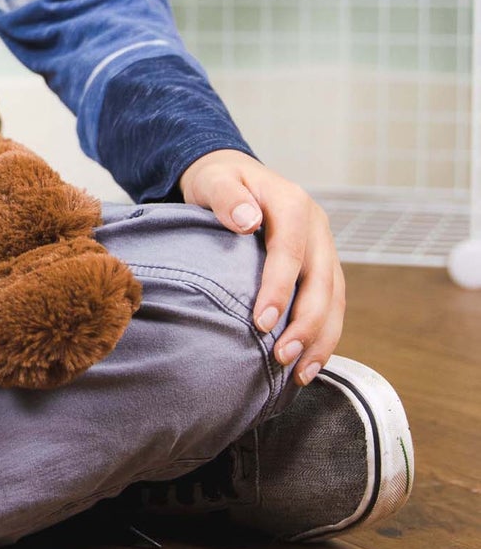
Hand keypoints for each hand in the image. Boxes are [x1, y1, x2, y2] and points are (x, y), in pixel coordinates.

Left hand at [178, 149, 344, 385]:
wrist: (234, 176)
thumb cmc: (219, 181)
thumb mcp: (214, 180)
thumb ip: (225, 196)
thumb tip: (247, 220)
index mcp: (292, 203)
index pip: (290, 252)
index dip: (279, 289)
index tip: (261, 322)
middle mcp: (317, 226)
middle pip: (321, 282)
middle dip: (305, 324)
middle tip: (281, 357)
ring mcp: (324, 247)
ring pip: (335, 299)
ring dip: (321, 338)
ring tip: (298, 372)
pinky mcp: (323, 266)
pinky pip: (332, 304)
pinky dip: (324, 335)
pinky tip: (308, 362)